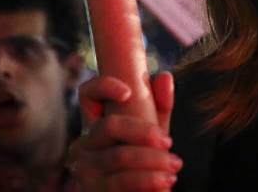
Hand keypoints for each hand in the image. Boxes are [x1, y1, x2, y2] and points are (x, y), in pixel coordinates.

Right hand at [68, 73, 180, 191]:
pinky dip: (147, 180)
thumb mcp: (152, 135)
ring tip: (174, 166)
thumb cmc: (144, 165)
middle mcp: (82, 145)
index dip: (104, 86)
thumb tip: (164, 76)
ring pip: (119, 155)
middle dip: (144, 132)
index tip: (129, 92)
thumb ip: (159, 107)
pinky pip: (120, 182)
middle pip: (110, 125)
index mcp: (94, 126)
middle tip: (168, 142)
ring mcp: (83, 170)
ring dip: (153, 160)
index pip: (88, 93)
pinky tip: (165, 183)